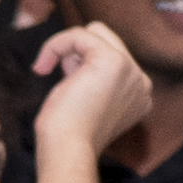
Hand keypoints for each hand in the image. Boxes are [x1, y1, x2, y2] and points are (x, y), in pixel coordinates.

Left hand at [28, 22, 154, 161]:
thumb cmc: (67, 135)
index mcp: (139, 94)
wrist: (67, 151)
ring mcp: (131, 69)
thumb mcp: (85, 100)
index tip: (69, 92)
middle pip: (105, 39)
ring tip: (57, 79)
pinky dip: (55, 46)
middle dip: (77, 54)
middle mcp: (141, 81)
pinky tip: (41, 68)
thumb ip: (90, 77)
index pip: (110, 57)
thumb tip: (74, 54)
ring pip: (95, 31)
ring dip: (67, 49)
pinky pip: (78, 34)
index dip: (81, 66)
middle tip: (64, 85)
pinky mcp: (113, 60)